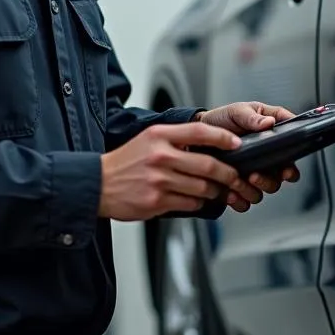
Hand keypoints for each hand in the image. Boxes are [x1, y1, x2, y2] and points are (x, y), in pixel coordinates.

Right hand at [99, 121, 261, 220]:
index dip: (223, 137)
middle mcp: (160, 156)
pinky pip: (190, 203)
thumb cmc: (125, 162)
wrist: (97, 184)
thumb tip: (208, 144)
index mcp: (159, 136)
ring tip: (216, 190)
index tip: (236, 143)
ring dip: (215, 191)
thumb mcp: (148, 139)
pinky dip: (198, 203)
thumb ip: (175, 138)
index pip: (199, 131)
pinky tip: (196, 199)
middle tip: (235, 177)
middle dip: (228, 173)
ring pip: (203, 187)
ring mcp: (159, 180)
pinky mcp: (157, 201)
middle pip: (208, 164)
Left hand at [196, 102, 300, 212]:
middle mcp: (269, 155)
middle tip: (256, 174)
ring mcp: (257, 171)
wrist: (200, 137)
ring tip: (243, 180)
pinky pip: (247, 200)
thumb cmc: (223, 120)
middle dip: (273, 178)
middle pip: (284, 174)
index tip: (286, 166)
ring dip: (258, 188)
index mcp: (273, 134)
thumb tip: (269, 122)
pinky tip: (231, 193)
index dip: (295, 156)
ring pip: (268, 188)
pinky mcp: (241, 186)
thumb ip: (252, 117)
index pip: (293, 145)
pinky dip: (241, 200)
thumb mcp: (237, 111)